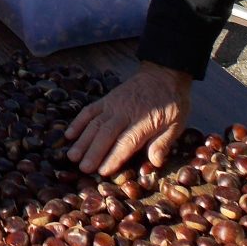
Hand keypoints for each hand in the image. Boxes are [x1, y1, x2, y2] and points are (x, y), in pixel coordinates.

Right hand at [63, 61, 191, 175]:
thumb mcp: (177, 124)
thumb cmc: (172, 103)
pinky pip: (89, 110)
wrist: (163, 74)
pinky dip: (78, 122)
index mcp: (144, 121)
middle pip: (106, 134)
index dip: (114, 156)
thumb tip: (155, 162)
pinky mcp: (106, 99)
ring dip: (82, 140)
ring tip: (72, 156)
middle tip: (83, 169)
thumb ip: (164, 143)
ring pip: (94, 123)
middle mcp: (125, 112)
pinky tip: (69, 135)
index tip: (103, 171)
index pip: (126, 141)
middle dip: (93, 152)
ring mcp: (113, 104)